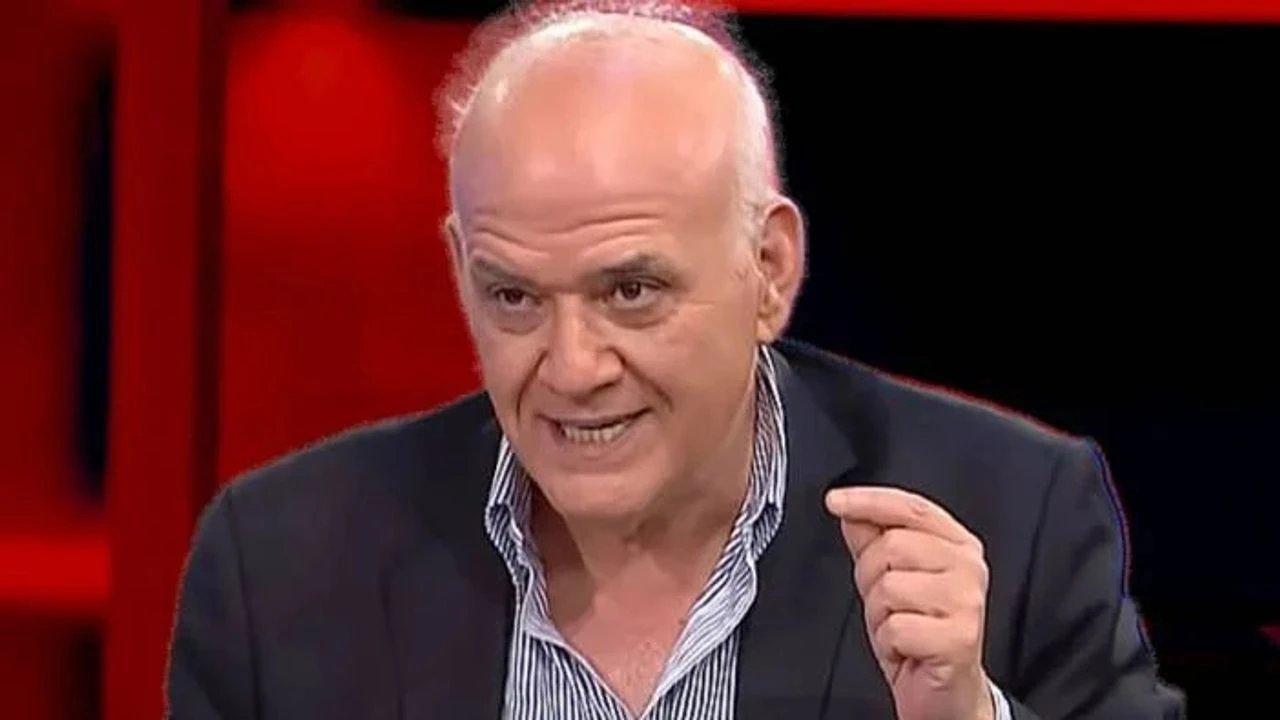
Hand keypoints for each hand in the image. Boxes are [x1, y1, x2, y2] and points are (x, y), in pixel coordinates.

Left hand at [824, 486, 993, 719]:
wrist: (945, 692)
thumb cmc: (920, 634)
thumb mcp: (890, 580)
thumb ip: (873, 541)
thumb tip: (852, 512)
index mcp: (958, 545)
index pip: (911, 508)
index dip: (870, 501)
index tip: (835, 501)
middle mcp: (969, 568)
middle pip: (892, 546)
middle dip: (870, 578)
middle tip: (886, 605)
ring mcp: (967, 602)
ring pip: (889, 586)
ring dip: (878, 614)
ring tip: (898, 627)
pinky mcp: (959, 637)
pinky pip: (895, 626)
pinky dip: (888, 643)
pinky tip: (905, 649)